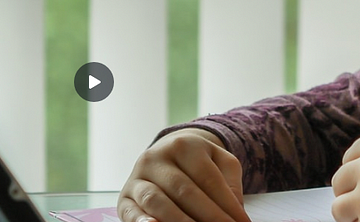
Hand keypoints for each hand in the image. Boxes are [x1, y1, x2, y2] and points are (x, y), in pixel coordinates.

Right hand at [118, 129, 252, 221]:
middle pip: (184, 191)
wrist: (166, 153)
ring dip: (181, 221)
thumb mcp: (220, 162)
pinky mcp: (124, 198)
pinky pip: (131, 211)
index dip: (227, 204)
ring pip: (157, 201)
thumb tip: (235, 212)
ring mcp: (137, 177)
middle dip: (209, 216)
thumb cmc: (200, 163)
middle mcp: (155, 158)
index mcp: (183, 145)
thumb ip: (230, 184)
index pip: (208, 179)